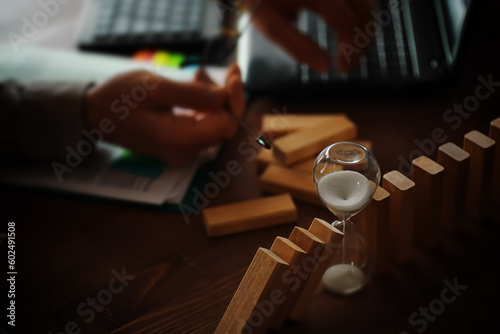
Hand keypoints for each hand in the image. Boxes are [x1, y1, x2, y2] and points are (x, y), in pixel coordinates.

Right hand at [85, 64, 244, 165]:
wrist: (93, 115)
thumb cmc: (118, 98)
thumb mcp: (155, 88)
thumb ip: (193, 94)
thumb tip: (224, 96)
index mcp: (180, 141)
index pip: (226, 126)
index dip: (233, 100)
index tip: (232, 74)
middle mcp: (185, 152)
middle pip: (223, 126)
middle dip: (226, 96)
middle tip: (217, 70)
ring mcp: (182, 150)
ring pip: (214, 124)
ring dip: (215, 98)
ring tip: (198, 75)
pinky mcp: (179, 144)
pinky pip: (202, 125)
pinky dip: (205, 105)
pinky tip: (195, 87)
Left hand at [245, 0, 376, 72]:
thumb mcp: (270, 24)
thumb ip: (297, 46)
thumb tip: (325, 67)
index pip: (346, 23)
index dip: (350, 50)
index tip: (343, 70)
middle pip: (365, 11)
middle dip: (363, 42)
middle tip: (351, 63)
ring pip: (368, 1)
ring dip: (367, 27)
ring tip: (353, 49)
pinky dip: (363, 12)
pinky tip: (353, 27)